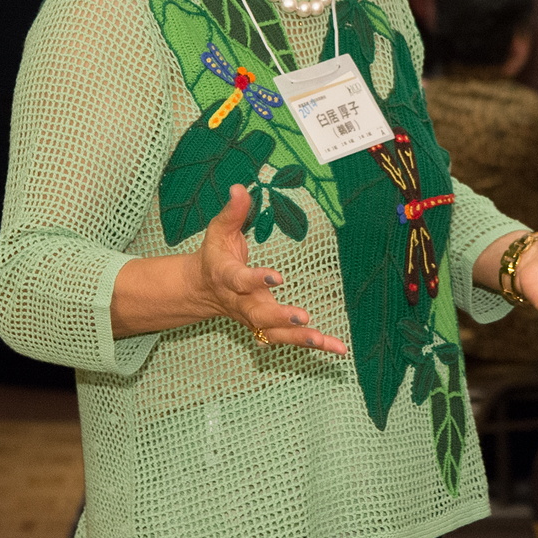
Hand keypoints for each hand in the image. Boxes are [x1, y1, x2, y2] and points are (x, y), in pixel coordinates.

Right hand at [195, 184, 346, 353]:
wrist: (201, 289)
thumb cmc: (214, 255)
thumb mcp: (219, 231)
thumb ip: (232, 212)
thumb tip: (240, 187)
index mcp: (227, 277)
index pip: (240, 281)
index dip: (256, 279)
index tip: (277, 277)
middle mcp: (241, 302)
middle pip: (259, 315)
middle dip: (281, 317)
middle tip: (303, 317)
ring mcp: (254, 318)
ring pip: (276, 334)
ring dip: (300, 339)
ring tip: (325, 341)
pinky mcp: (267, 327)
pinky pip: (289, 339)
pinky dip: (312, 345)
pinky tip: (336, 349)